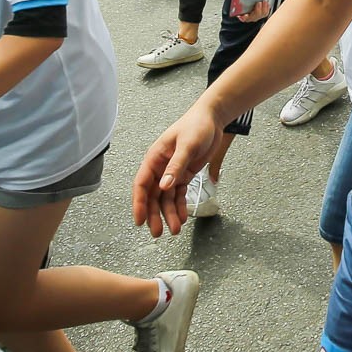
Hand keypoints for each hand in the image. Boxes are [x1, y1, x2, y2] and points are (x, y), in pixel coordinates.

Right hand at [132, 99, 220, 235]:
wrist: (213, 119)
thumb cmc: (197, 125)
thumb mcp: (187, 145)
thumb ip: (176, 166)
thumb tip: (164, 186)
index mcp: (155, 158)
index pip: (142, 184)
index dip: (139, 203)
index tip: (139, 220)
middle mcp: (160, 168)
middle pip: (153, 196)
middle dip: (154, 214)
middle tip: (158, 233)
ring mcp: (172, 172)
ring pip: (166, 199)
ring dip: (168, 214)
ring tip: (175, 229)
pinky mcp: (184, 175)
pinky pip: (178, 195)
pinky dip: (179, 207)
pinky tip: (182, 218)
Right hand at [238, 0, 277, 20]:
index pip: (237, 9)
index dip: (240, 15)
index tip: (243, 15)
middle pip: (249, 15)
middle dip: (254, 13)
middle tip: (258, 3)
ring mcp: (255, 1)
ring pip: (256, 15)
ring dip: (261, 12)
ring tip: (264, 1)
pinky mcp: (262, 1)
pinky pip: (263, 11)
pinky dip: (265, 10)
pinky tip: (267, 3)